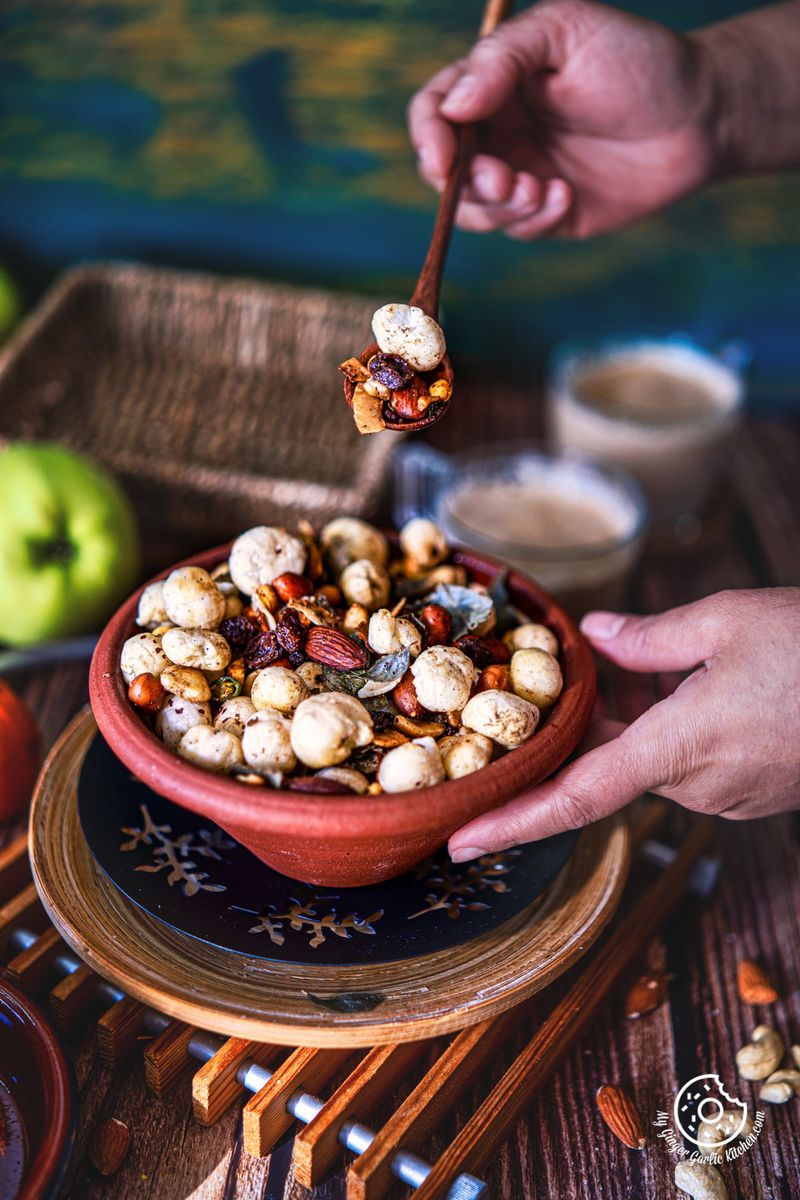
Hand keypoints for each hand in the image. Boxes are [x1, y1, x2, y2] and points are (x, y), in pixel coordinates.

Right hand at [408, 0, 719, 238]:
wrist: (701, 117)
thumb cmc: (639, 62)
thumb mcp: (568, 31)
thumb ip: (504, 58)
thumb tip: (454, 106)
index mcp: (495, 84)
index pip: (435, 110)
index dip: (429, 135)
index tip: (444, 155)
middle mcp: (501, 132)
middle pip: (444, 170)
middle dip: (463, 183)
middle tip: (505, 179)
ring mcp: (522, 175)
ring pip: (473, 210)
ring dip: (496, 208)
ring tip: (540, 189)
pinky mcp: (548, 215)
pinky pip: (517, 231)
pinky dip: (533, 219)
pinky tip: (567, 195)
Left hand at [449, 589, 799, 860]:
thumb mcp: (726, 621)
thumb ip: (649, 637)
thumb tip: (596, 638)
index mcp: (678, 748)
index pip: (575, 798)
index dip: (511, 821)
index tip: (458, 842)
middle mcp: (698, 785)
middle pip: (612, 762)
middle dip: (587, 723)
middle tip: (573, 669)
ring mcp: (729, 793)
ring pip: (651, 756)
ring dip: (634, 714)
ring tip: (647, 655)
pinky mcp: (754, 789)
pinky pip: (689, 758)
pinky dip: (670, 722)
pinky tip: (688, 677)